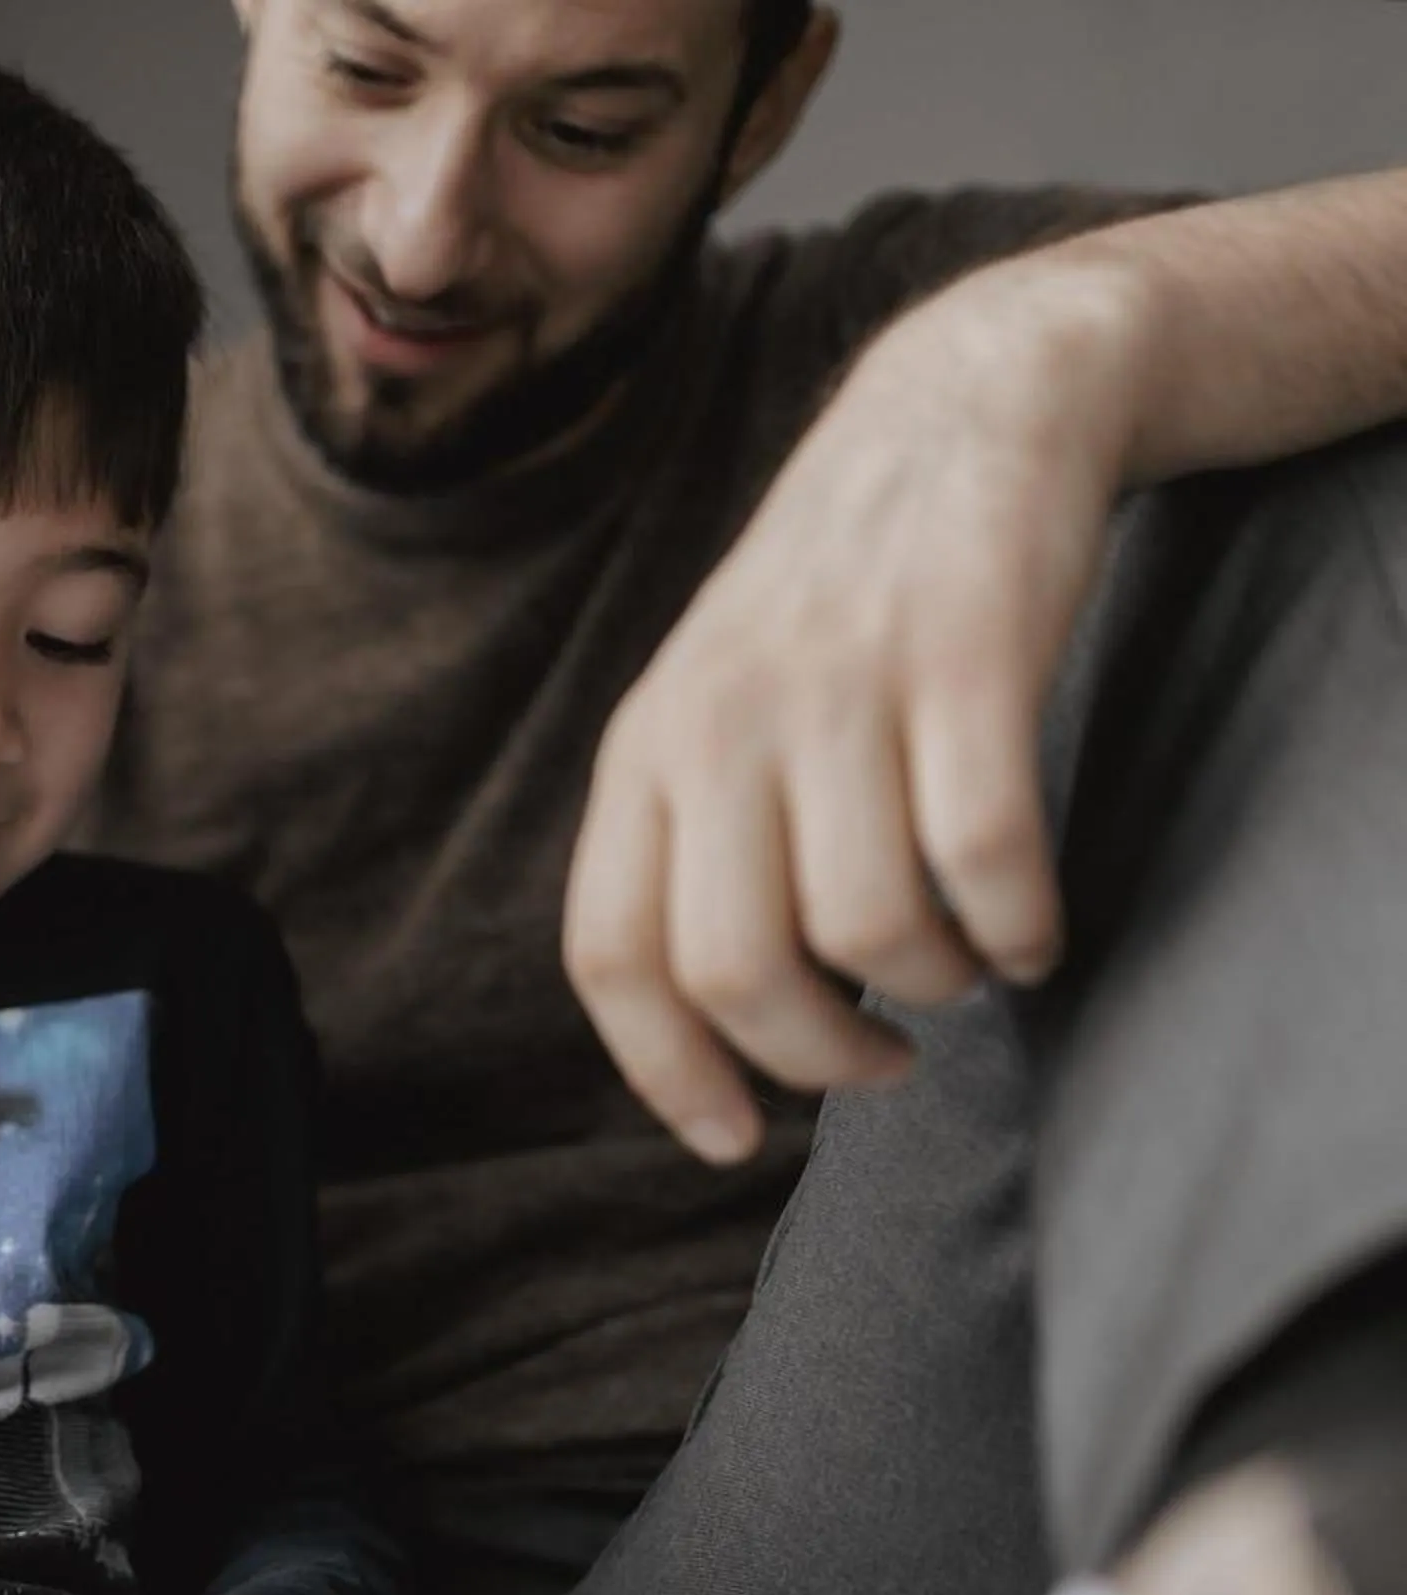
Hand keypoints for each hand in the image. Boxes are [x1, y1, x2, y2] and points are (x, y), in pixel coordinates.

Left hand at [563, 264, 1147, 1163]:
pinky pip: (983, 853)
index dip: (666, 1074)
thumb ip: (693, 848)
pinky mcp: (966, 657)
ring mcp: (841, 687)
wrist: (959, 408)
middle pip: (732, 968)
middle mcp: (720, 724)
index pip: (610, 957)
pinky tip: (1030, 928)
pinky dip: (1017, 927)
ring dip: (930, 986)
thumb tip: (708, 1035)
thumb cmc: (834, 610)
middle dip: (814, 1055)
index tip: (735, 1141)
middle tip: (878, 1058)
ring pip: (865, 926)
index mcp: (644, 751)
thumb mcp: (713, 711)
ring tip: (961, 967)